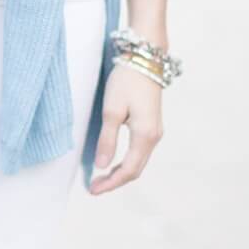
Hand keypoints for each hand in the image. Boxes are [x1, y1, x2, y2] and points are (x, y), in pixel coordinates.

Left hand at [89, 57, 163, 193]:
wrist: (146, 58)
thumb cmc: (127, 81)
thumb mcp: (112, 110)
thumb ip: (108, 139)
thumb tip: (102, 166)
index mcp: (145, 135)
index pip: (128, 170)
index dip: (111, 183)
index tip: (92, 190)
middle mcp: (154, 137)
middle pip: (135, 170)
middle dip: (115, 181)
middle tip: (94, 188)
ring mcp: (155, 131)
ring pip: (138, 161)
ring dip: (120, 172)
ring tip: (100, 178)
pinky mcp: (152, 125)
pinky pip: (140, 152)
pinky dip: (126, 161)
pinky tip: (113, 161)